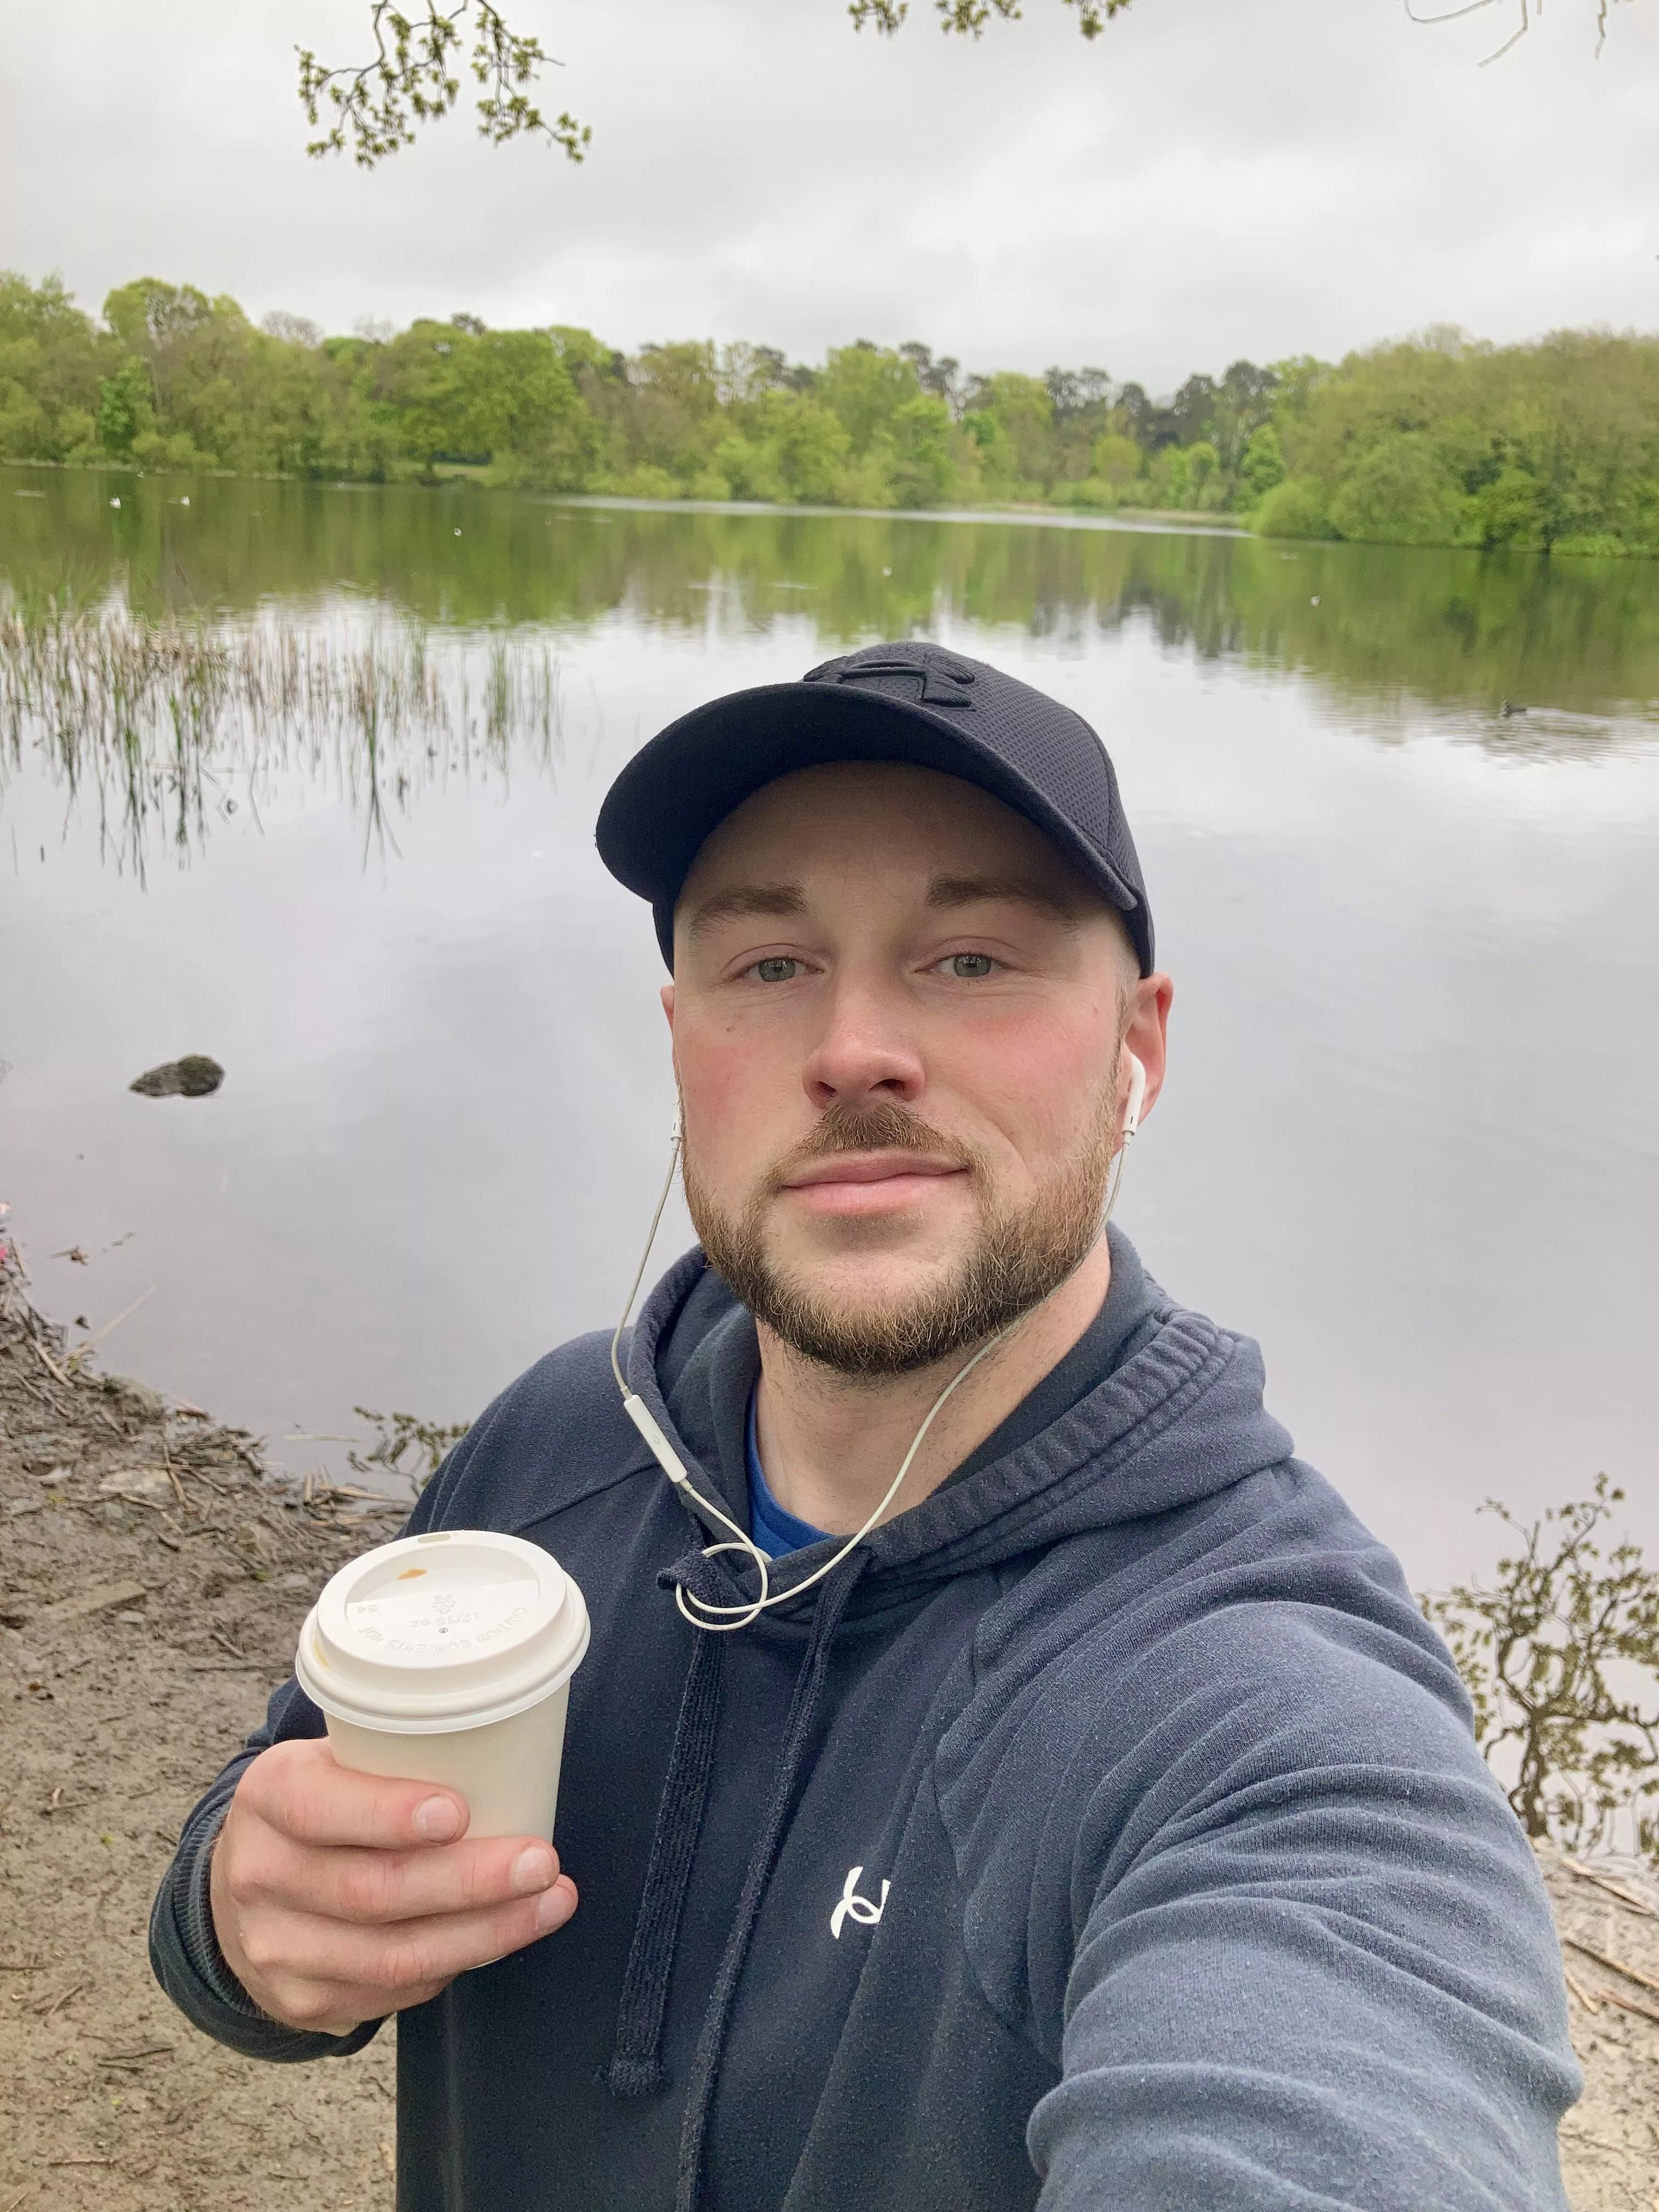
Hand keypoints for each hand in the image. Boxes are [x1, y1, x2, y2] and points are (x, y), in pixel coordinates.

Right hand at [208, 1737, 577, 2034]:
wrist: (252, 1883)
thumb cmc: (327, 1802)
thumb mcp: (337, 1759)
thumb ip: (396, 1753)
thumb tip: (509, 1741)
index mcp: (268, 1796)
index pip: (318, 1809)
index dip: (386, 1814)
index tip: (459, 1812)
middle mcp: (260, 1875)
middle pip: (369, 1892)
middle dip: (467, 1881)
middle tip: (540, 1862)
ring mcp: (275, 1948)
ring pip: (391, 1956)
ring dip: (483, 1933)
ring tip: (550, 1902)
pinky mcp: (302, 2001)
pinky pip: (394, 1991)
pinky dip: (458, 1962)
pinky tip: (504, 1933)